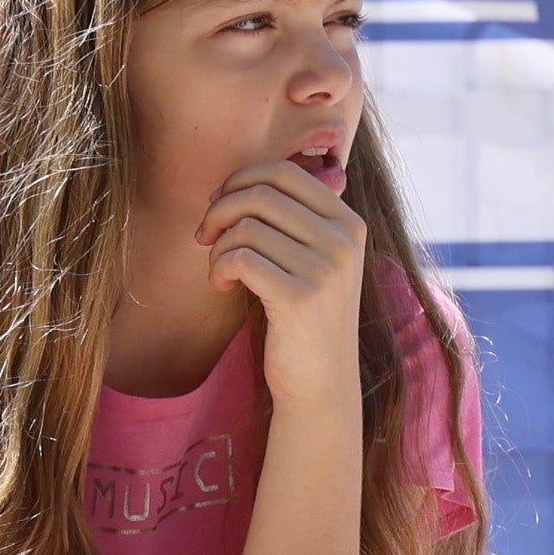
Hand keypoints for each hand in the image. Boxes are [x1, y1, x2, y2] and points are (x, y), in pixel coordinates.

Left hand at [199, 152, 367, 412]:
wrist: (320, 382)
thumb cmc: (305, 318)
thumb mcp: (315, 260)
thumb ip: (295, 218)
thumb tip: (243, 179)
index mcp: (348, 223)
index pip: (284, 172)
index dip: (241, 180)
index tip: (220, 207)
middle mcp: (343, 241)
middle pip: (260, 194)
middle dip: (219, 210)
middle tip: (205, 237)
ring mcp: (325, 269)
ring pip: (246, 227)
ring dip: (218, 248)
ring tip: (220, 272)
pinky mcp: (299, 297)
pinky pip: (239, 258)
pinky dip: (219, 268)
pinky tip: (222, 286)